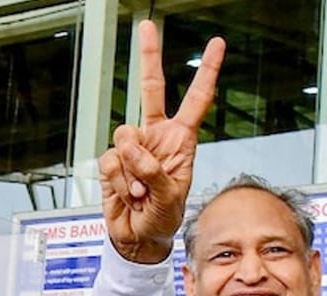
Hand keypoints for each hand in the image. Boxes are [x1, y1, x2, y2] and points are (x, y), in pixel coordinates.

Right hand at [99, 21, 224, 262]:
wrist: (138, 238)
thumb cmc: (164, 218)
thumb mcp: (171, 196)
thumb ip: (154, 169)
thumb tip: (130, 147)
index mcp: (181, 140)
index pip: (196, 100)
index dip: (206, 72)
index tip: (216, 45)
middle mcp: (156, 137)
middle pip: (150, 90)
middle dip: (149, 57)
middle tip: (146, 26)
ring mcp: (132, 148)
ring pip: (124, 136)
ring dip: (132, 168)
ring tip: (141, 192)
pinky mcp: (112, 162)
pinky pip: (111, 160)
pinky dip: (119, 181)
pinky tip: (128, 194)